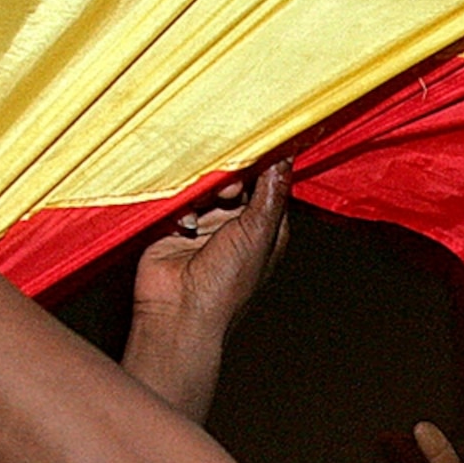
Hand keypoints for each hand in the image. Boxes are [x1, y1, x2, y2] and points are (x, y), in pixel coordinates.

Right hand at [132, 161, 290, 336]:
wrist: (180, 313)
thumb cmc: (227, 285)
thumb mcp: (258, 232)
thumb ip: (271, 191)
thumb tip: (286, 156)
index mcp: (265, 226)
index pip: (268, 181)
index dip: (262, 165)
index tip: (254, 149)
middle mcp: (237, 224)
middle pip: (235, 179)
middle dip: (229, 176)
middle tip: (227, 186)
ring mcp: (206, 225)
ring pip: (206, 186)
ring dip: (204, 191)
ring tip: (203, 203)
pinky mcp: (177, 226)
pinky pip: (180, 199)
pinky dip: (182, 206)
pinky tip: (185, 223)